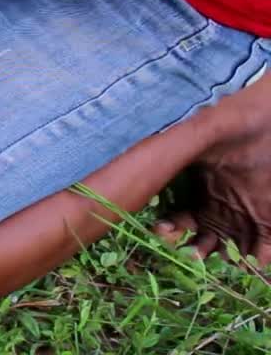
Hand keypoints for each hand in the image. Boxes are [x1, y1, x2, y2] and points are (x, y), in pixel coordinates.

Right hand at [154, 75, 270, 265]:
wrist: (264, 117)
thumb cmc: (229, 124)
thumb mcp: (191, 138)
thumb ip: (165, 154)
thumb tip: (124, 172)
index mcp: (200, 194)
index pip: (178, 222)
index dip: (168, 230)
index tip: (162, 230)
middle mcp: (221, 209)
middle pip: (203, 242)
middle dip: (194, 252)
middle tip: (192, 252)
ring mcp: (247, 217)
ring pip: (232, 251)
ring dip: (224, 261)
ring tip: (221, 258)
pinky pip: (265, 251)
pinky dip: (259, 261)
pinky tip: (250, 260)